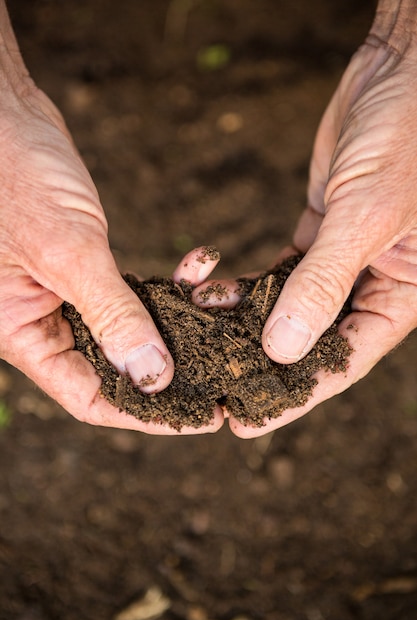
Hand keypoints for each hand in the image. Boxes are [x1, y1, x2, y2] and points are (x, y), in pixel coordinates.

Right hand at [0, 82, 225, 432]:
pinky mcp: (85, 264)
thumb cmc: (15, 173)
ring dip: (175, 319)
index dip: (144, 413)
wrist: (4, 110)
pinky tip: (199, 264)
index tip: (199, 414)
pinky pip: (132, 289)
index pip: (88, 397)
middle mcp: (43, 320)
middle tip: (223, 371)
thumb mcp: (67, 249)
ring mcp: (65, 293)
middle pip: (113, 369)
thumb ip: (112, 314)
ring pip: (130, 328)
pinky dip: (166, 281)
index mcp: (22, 332)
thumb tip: (153, 377)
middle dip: (169, 367)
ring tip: (218, 309)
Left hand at [188, 28, 416, 436]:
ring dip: (246, 322)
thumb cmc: (405, 140)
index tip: (248, 419)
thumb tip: (282, 349)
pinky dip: (247, 285)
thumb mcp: (367, 216)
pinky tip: (215, 294)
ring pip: (289, 308)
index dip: (295, 395)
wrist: (399, 74)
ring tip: (202, 337)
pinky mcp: (318, 233)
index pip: (343, 360)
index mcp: (400, 294)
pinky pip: (279, 273)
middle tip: (215, 389)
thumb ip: (323, 283)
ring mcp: (342, 260)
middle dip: (263, 365)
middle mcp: (371, 284)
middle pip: (313, 340)